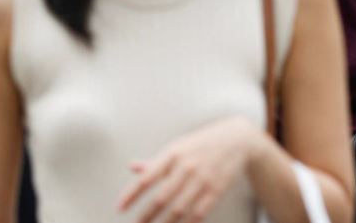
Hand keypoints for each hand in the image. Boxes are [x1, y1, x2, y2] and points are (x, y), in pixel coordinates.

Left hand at [118, 116, 263, 222]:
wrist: (235, 140)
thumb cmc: (199, 144)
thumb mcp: (176, 147)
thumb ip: (154, 161)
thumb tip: (131, 167)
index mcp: (171, 154)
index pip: (146, 178)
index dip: (131, 194)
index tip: (119, 208)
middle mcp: (185, 167)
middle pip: (162, 197)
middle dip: (147, 215)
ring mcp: (202, 180)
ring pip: (180, 208)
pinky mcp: (216, 190)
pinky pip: (199, 212)